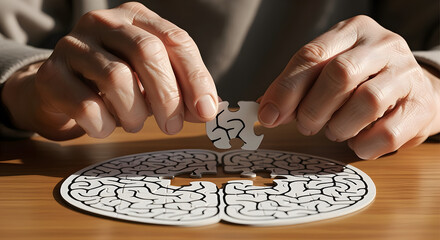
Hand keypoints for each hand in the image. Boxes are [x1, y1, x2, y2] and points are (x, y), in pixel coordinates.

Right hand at [2, 2, 217, 139]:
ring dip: (134, 113)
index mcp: (137, 18)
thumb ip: (181, 91)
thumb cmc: (115, 83)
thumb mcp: (151, 80)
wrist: (61, 88)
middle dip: (167, 96)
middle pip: (147, 52)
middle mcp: (105, 22)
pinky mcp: (51, 74)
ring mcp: (74, 44)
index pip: (176, 40)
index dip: (196, 78)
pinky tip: (106, 126)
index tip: (206, 111)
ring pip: (117, 78)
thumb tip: (210, 110)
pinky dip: (105, 125)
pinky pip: (86, 106)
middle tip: (173, 127)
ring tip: (134, 123)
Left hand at [258, 15, 439, 158]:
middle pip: (339, 74)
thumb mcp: (327, 71)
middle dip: (313, 109)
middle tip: (305, 126)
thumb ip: (297, 86)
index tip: (269, 115)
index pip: (312, 55)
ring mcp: (407, 74)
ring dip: (339, 127)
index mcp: (352, 31)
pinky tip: (357, 142)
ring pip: (366, 102)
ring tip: (334, 131)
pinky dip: (363, 144)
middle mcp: (383, 46)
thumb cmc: (361, 80)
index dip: (286, 88)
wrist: (414, 89)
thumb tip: (266, 110)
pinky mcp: (422, 106)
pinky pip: (388, 133)